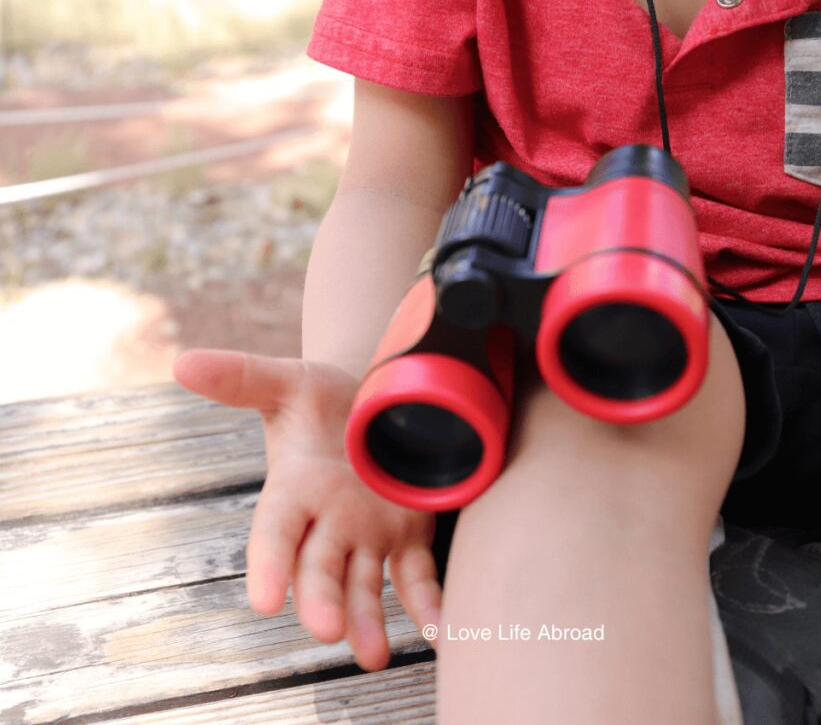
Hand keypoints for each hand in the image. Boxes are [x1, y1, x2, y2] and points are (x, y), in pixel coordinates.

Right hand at [173, 349, 441, 670]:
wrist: (371, 402)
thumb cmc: (322, 397)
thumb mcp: (287, 380)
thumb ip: (242, 377)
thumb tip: (183, 363)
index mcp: (295, 489)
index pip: (275, 532)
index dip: (269, 564)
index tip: (264, 601)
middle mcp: (328, 522)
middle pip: (319, 567)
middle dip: (321, 599)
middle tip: (327, 630)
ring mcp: (368, 535)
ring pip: (365, 585)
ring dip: (367, 620)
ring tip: (375, 655)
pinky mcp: (407, 536)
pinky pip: (416, 577)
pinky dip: (427, 605)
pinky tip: (440, 630)